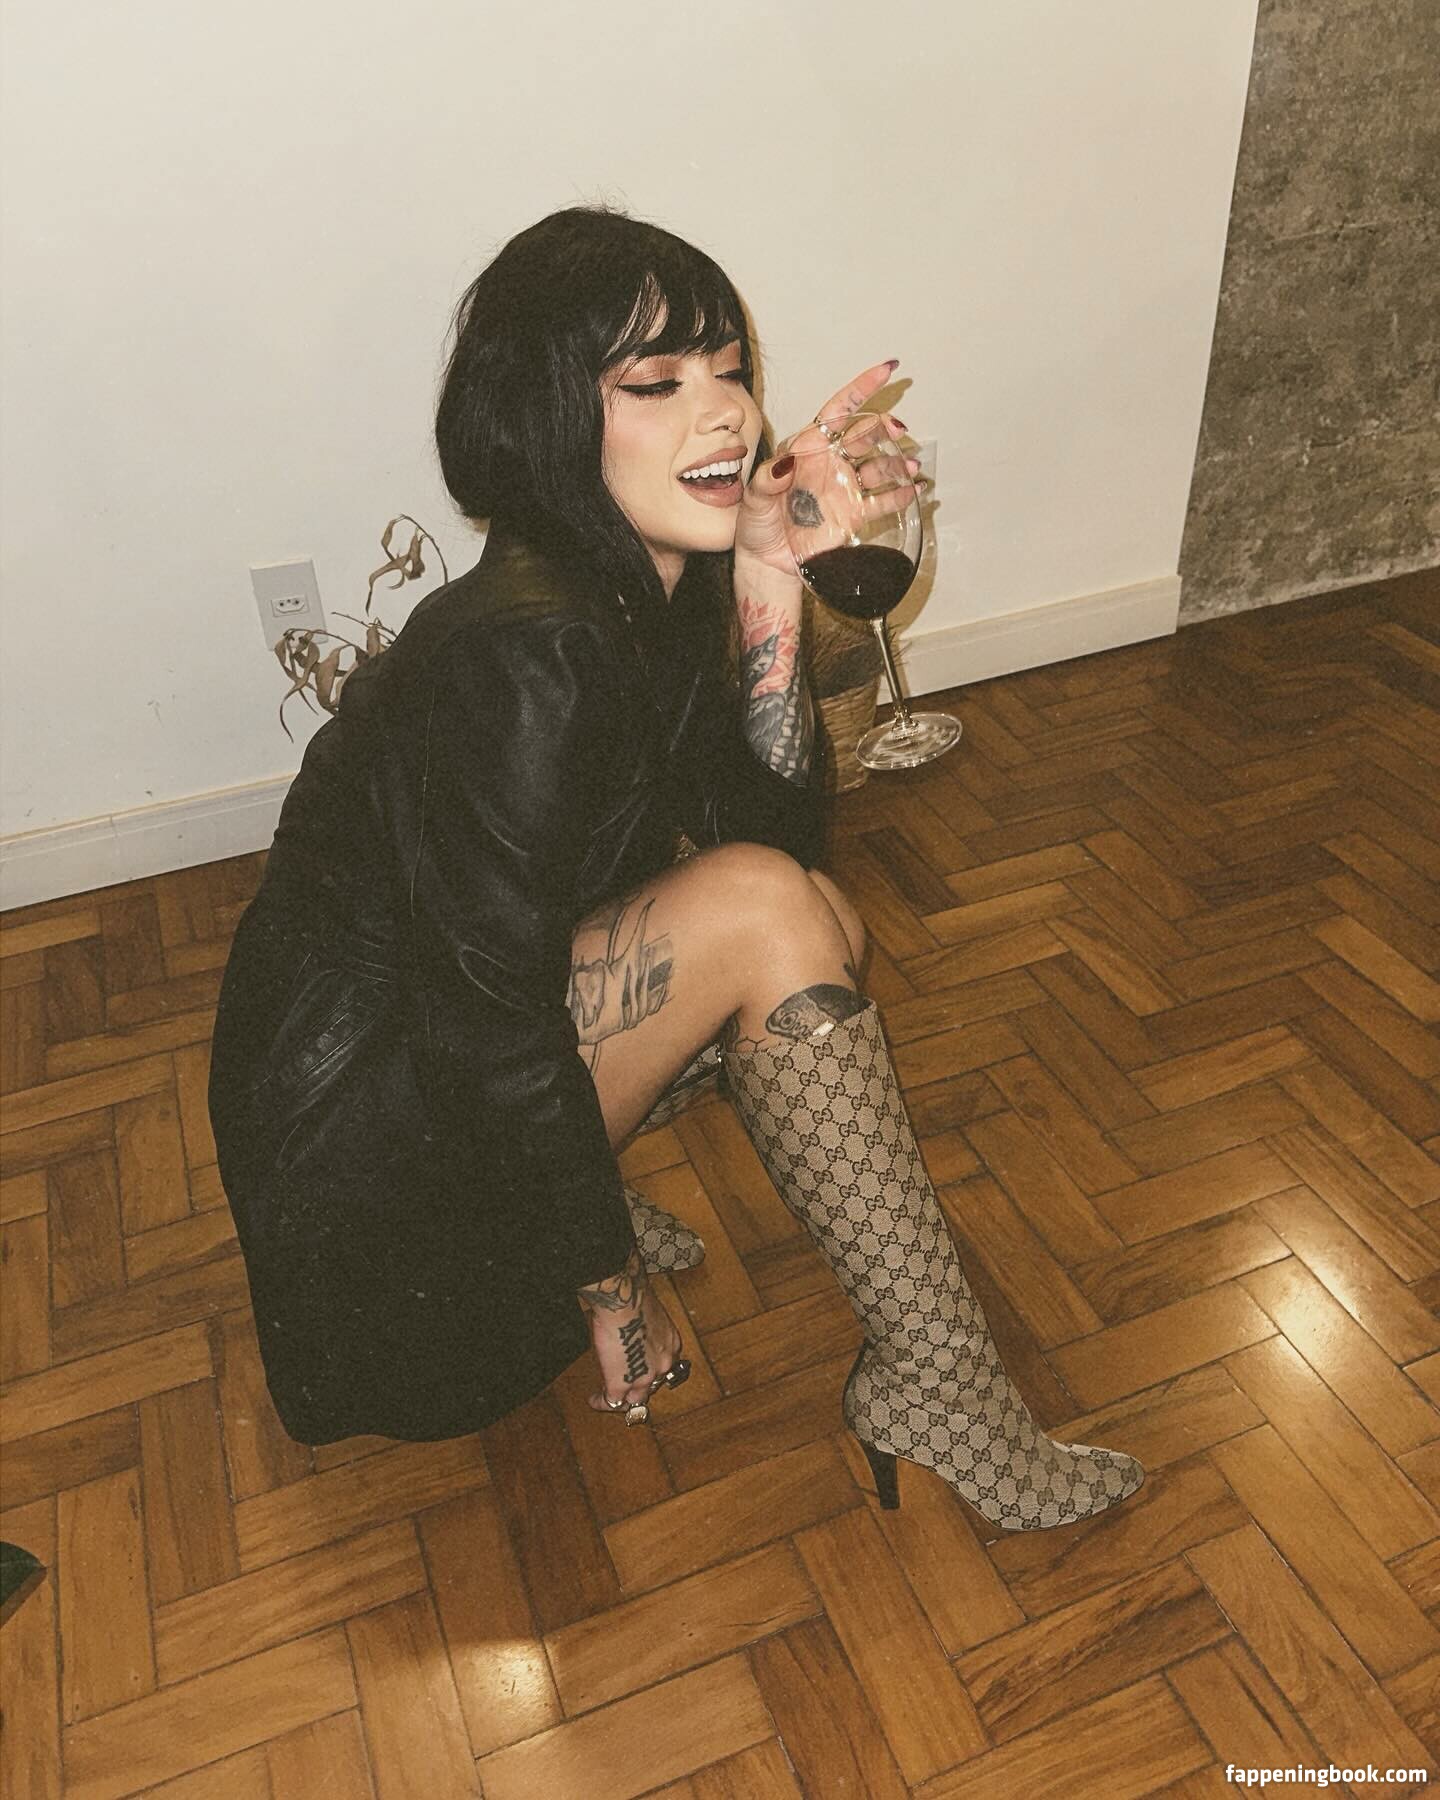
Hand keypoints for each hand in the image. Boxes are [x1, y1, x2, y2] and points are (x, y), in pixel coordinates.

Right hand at [578, 1250, 683, 1414]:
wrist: (626, 1302)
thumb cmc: (635, 1296)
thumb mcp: (651, 1313)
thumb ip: (646, 1324)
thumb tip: (634, 1321)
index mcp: (670, 1344)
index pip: (664, 1365)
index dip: (652, 1369)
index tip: (642, 1368)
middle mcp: (662, 1365)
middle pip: (652, 1385)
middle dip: (640, 1387)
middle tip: (628, 1388)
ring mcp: (643, 1377)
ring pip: (635, 1399)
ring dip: (623, 1400)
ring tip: (611, 1399)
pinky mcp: (621, 1383)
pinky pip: (611, 1401)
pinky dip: (601, 1402)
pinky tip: (594, 1400)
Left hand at [733, 359, 916, 575]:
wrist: (766, 562)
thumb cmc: (755, 526)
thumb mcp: (753, 500)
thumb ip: (766, 481)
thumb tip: (784, 466)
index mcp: (807, 449)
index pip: (838, 411)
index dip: (861, 389)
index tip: (884, 372)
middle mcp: (829, 463)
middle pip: (864, 436)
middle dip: (882, 428)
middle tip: (895, 428)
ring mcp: (844, 487)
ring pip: (878, 466)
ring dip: (896, 463)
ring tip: (908, 465)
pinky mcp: (854, 513)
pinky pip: (882, 500)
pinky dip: (900, 494)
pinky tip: (913, 489)